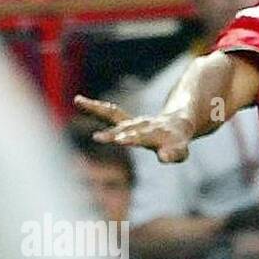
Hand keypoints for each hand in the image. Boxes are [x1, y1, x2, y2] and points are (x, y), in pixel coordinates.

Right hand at [74, 95, 194, 163]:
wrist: (176, 124)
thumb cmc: (177, 142)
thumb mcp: (180, 151)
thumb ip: (173, 154)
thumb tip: (164, 157)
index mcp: (153, 134)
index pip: (140, 137)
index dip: (131, 138)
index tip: (120, 140)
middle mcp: (139, 126)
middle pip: (124, 128)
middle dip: (112, 133)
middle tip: (97, 136)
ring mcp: (130, 122)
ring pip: (112, 114)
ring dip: (97, 110)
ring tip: (79, 101)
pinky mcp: (125, 121)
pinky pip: (108, 112)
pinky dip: (94, 107)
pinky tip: (78, 101)